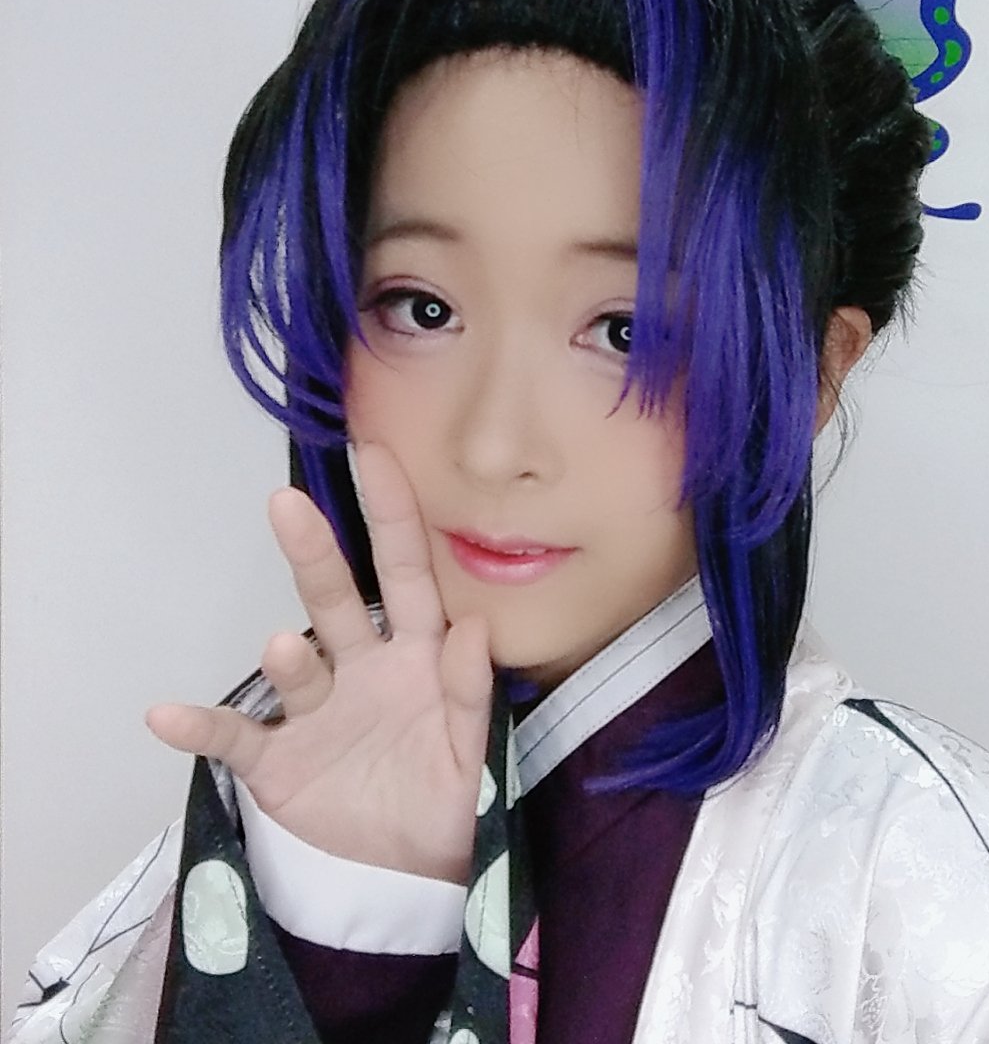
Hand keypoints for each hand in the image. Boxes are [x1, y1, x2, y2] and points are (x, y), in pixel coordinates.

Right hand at [146, 442, 491, 883]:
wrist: (403, 879)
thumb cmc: (445, 800)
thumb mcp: (472, 751)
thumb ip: (471, 692)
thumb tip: (474, 627)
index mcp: (417, 655)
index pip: (410, 575)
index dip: (394, 517)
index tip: (374, 456)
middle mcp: (361, 668)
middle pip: (337, 602)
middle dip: (315, 555)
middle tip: (289, 503)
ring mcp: (314, 712)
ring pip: (297, 669)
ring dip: (288, 659)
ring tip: (283, 649)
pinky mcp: (277, 762)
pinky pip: (237, 739)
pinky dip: (203, 729)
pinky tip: (167, 716)